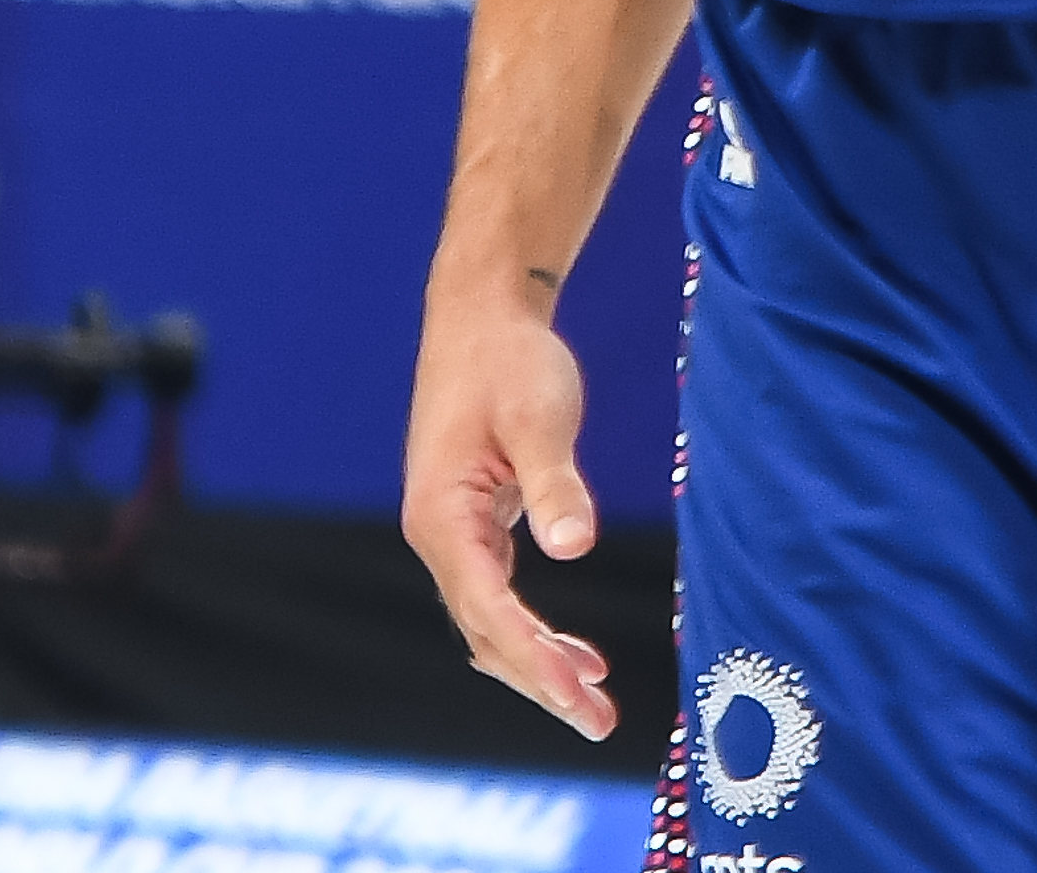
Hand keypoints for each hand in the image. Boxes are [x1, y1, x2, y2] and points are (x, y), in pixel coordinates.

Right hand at [404, 273, 615, 736]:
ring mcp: (451, 531)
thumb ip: (555, 484)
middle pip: (483, 630)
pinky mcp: (472, 523)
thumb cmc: (509, 360)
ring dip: (536, 664)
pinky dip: (532, 632)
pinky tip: (577, 654)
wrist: (482, 314)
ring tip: (596, 705)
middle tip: (600, 722)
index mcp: (441, 513)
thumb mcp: (539, 416)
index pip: (487, 608)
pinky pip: (497, 596)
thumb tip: (574, 546)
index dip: (533, 657)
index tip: (580, 695)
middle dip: (539, 681)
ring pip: (489, 621)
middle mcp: (436, 532)